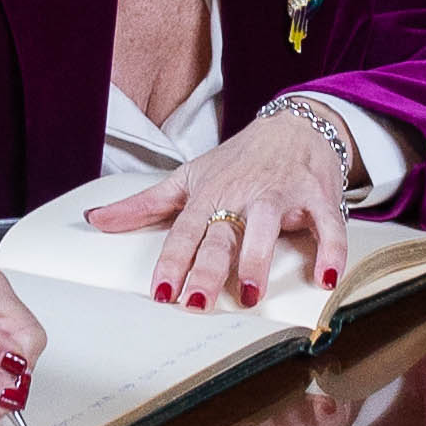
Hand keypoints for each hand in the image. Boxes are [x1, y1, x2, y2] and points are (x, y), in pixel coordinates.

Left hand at [83, 112, 352, 311]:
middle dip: (208, 267)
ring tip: (249, 293)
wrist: (293, 125)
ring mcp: (279, 194)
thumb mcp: (188, 178)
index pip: (184, 232)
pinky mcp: (316, 196)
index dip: (171, 262)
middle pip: (221, 234)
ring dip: (258, 258)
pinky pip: (326, 225)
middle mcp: (241, 196)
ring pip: (267, 226)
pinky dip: (329, 250)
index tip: (160, 292)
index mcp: (208, 196)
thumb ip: (144, 205)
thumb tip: (95, 220)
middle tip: (196, 300)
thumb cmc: (238, 160)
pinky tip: (324, 277)